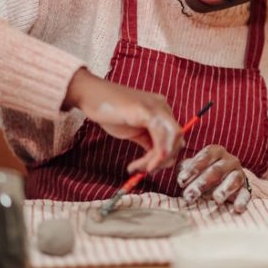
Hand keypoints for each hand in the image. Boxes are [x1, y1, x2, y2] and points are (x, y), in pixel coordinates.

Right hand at [64, 68, 183, 172]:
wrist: (90, 96)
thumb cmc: (109, 111)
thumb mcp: (134, 131)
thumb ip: (149, 141)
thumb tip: (160, 159)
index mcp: (161, 111)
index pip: (174, 137)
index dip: (165, 156)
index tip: (149, 168)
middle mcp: (163, 107)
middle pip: (178, 139)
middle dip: (164, 160)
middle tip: (147, 171)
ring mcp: (156, 107)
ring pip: (172, 140)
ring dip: (157, 160)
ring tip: (138, 168)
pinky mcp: (147, 111)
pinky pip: (160, 138)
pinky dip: (154, 155)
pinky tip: (139, 164)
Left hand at [177, 145, 251, 212]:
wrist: (224, 182)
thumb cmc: (203, 174)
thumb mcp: (193, 169)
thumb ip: (183, 169)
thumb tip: (165, 166)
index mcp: (216, 151)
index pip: (205, 156)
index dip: (193, 168)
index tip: (181, 182)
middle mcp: (230, 160)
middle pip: (217, 170)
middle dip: (202, 183)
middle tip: (189, 195)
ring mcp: (239, 174)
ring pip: (233, 180)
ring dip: (224, 190)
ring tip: (216, 200)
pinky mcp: (246, 189)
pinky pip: (246, 194)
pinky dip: (242, 201)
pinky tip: (237, 209)